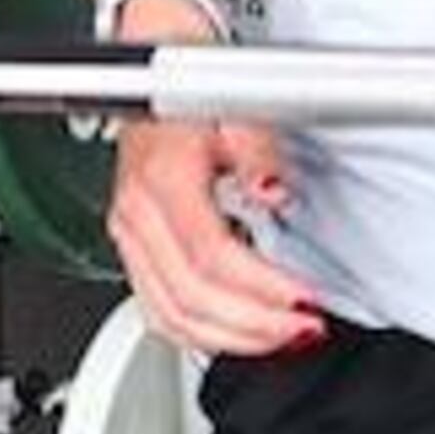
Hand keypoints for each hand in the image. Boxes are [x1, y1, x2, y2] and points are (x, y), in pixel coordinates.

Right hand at [107, 113, 318, 357]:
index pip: (210, 255)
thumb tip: (273, 191)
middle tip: (304, 327)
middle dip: (254, 324)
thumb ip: (258, 152)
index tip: (304, 298)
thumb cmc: (191, 102)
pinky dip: (205, 336)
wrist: (153, 94)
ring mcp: (130, 240)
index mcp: (162, 179)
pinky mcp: (134, 256)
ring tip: (282, 337)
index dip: (260, 286)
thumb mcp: (236, 109)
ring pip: (172, 317)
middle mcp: (137, 216)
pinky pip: (161, 315)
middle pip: (190, 297)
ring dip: (232, 339)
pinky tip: (243, 335)